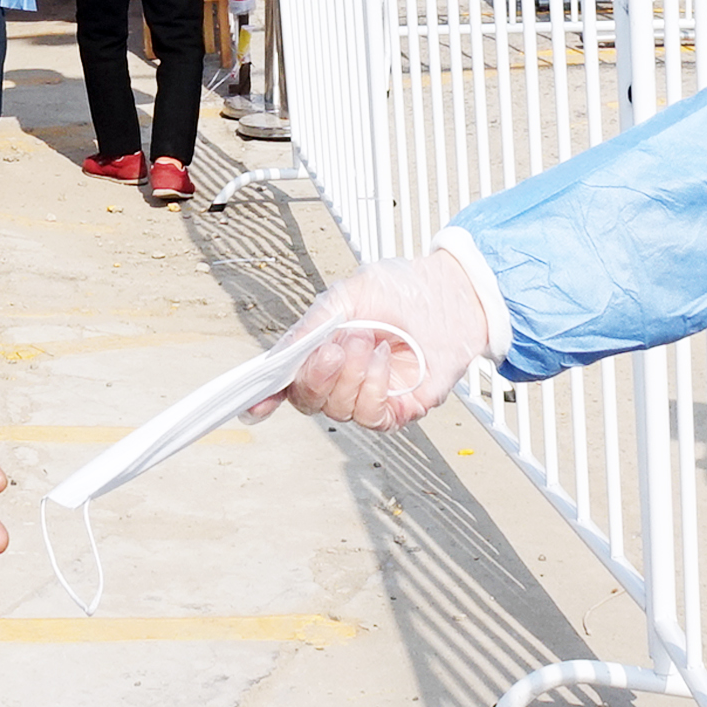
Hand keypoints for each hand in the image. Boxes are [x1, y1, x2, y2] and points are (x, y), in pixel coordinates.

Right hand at [247, 251, 489, 431]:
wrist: (452, 294)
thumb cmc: (402, 290)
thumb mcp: (348, 295)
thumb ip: (311, 326)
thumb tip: (281, 356)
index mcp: (320, 351)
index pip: (286, 383)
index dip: (265, 397)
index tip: (255, 403)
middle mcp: (340, 379)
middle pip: (307, 400)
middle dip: (318, 375)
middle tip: (336, 346)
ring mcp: (368, 396)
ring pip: (338, 410)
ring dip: (351, 376)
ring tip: (368, 341)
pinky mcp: (397, 408)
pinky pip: (372, 416)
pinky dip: (374, 388)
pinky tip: (384, 360)